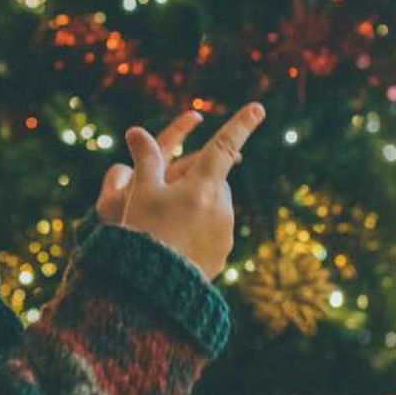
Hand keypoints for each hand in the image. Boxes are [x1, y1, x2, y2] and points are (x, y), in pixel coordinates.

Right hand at [113, 101, 265, 280]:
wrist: (151, 287)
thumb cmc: (143, 232)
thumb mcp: (142, 193)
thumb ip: (145, 159)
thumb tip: (137, 130)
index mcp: (203, 185)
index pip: (224, 146)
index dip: (241, 124)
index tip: (258, 107)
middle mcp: (221, 206)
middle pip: (213, 181)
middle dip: (196, 182)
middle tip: (164, 198)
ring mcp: (226, 232)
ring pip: (214, 207)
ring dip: (196, 208)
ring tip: (166, 228)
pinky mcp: (223, 254)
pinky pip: (214, 233)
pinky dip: (199, 233)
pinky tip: (176, 246)